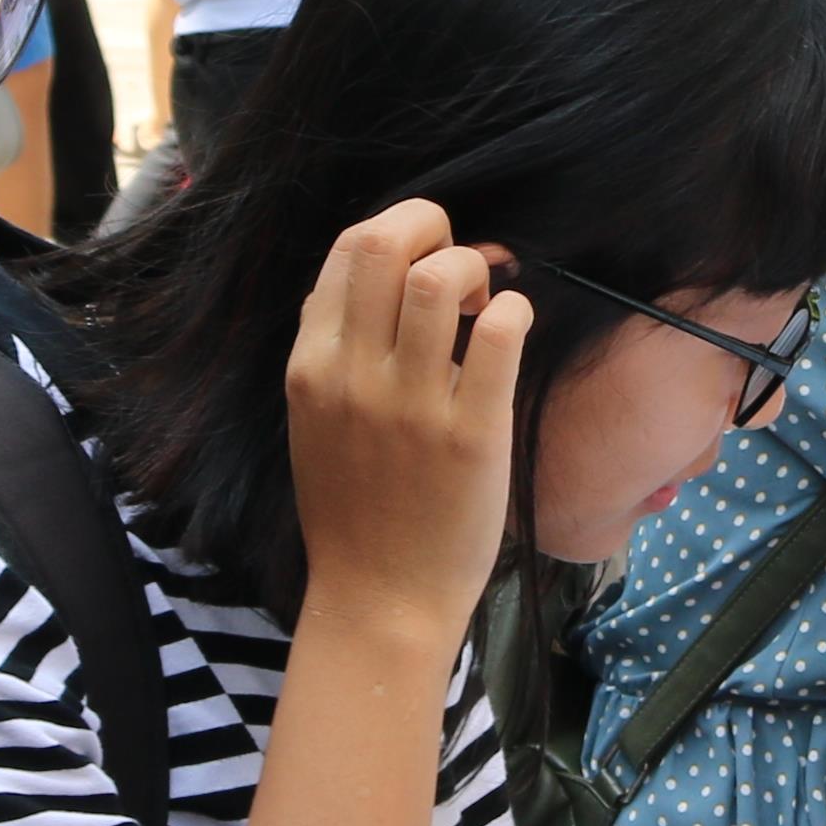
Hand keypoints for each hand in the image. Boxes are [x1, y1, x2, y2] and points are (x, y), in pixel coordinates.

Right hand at [280, 200, 528, 638]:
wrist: (380, 600)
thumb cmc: (355, 511)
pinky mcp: (471, 433)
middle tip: (465, 265)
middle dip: (435, 226)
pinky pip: (500, 332)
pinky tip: (512, 331)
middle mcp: (353, 375)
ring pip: (441, 278)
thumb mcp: (315, 421)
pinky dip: (514, 311)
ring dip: (475, 269)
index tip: (429, 256)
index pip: (346, 250)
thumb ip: (333, 351)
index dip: (399, 230)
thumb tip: (374, 282)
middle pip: (383, 243)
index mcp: (310, 367)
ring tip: (485, 305)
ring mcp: (411, 404)